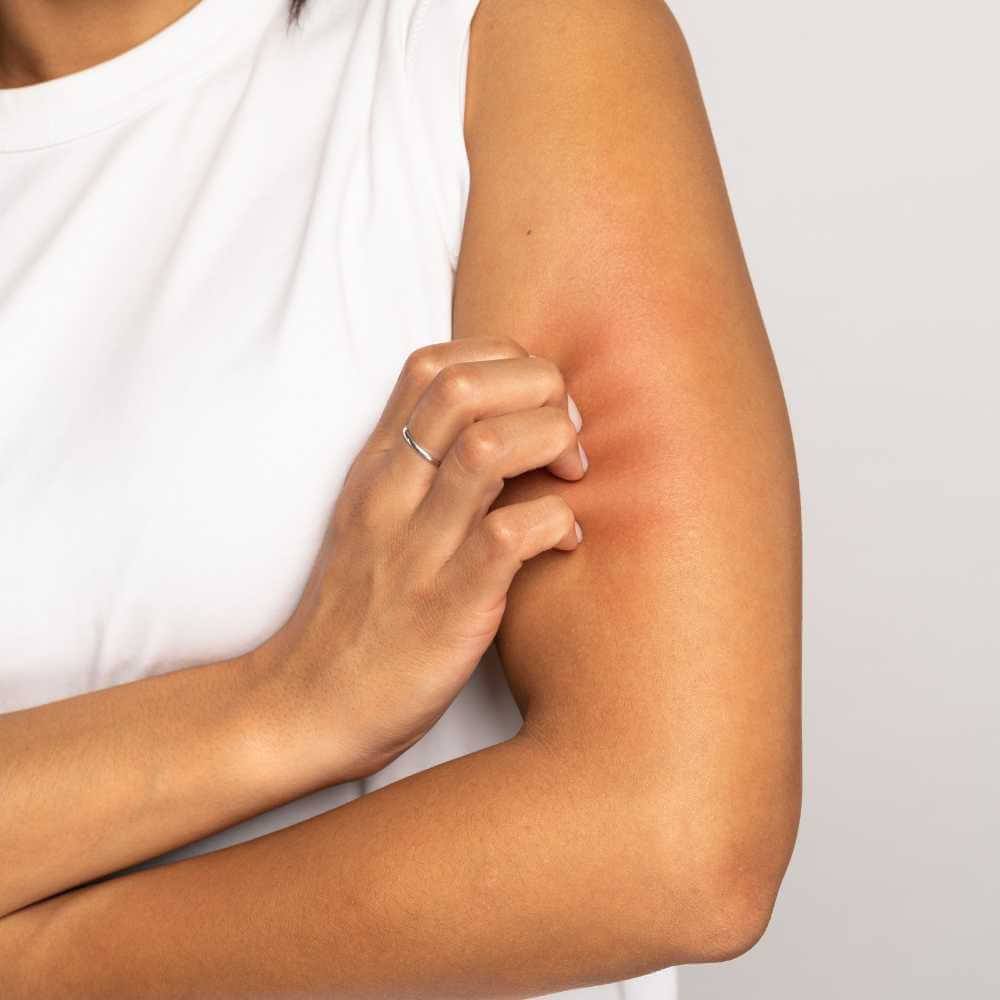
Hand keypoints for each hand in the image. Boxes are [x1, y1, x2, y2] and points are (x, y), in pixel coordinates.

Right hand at [263, 336, 586, 779]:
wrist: (307, 705)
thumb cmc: (358, 613)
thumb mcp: (374, 520)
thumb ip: (424, 468)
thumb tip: (504, 427)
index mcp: (377, 468)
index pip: (434, 364)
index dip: (503, 360)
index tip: (536, 401)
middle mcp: (391, 494)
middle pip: (464, 386)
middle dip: (539, 389)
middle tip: (568, 435)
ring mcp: (415, 548)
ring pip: (489, 448)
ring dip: (551, 445)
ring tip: (573, 478)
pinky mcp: (447, 606)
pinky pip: (511, 535)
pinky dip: (556, 522)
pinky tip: (567, 541)